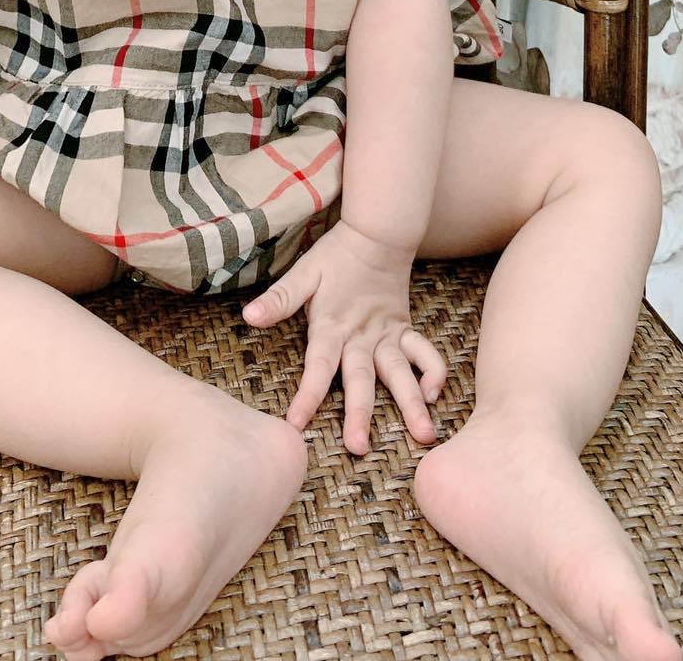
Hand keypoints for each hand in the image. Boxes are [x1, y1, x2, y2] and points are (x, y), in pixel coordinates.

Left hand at [241, 219, 446, 454]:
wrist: (377, 235)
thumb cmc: (335, 256)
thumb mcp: (304, 273)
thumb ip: (280, 298)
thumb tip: (249, 317)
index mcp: (332, 325)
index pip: (317, 366)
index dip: (307, 396)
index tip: (296, 425)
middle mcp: (361, 335)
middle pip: (360, 379)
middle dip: (360, 414)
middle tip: (359, 447)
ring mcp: (387, 334)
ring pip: (400, 372)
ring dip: (411, 403)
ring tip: (423, 434)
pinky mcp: (404, 329)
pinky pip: (424, 352)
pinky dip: (433, 372)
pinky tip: (433, 396)